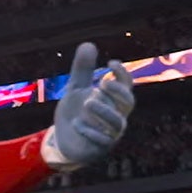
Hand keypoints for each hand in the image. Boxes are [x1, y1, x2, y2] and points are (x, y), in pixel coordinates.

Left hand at [43, 42, 135, 169]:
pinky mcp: (100, 148)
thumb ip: (83, 70)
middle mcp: (117, 116)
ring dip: (104, 111)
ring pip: (118, 122)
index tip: (110, 63)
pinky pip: (103, 141)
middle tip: (101, 84)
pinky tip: (76, 123)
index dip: (122, 74)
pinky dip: (90, 131)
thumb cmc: (76, 112)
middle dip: (117, 92)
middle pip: (128, 103)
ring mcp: (110, 133)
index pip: (127, 86)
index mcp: (114, 100)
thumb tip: (88, 44)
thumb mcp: (76, 90)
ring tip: (87, 102)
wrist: (63, 140)